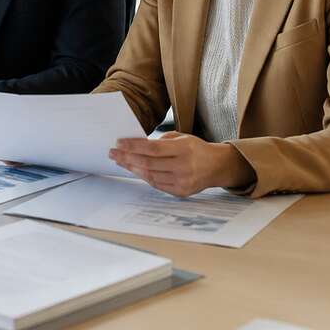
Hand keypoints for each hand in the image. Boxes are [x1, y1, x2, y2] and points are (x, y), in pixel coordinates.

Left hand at [108, 132, 254, 196]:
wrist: (217, 166)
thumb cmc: (196, 149)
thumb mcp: (182, 137)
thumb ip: (161, 141)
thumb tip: (136, 144)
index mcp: (184, 149)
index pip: (153, 149)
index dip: (134, 146)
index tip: (119, 143)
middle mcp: (184, 166)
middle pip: (149, 163)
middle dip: (127, 158)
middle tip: (113, 153)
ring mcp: (183, 181)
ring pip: (150, 176)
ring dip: (132, 168)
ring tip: (120, 161)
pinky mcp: (181, 192)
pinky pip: (157, 184)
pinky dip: (144, 176)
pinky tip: (135, 169)